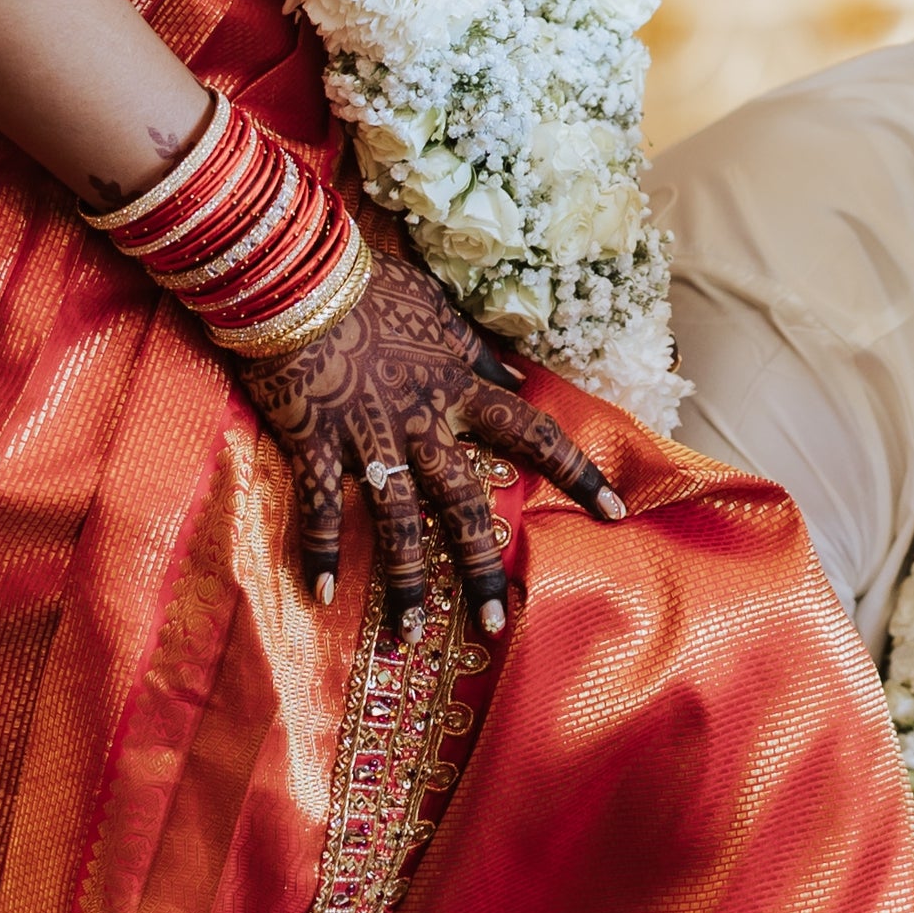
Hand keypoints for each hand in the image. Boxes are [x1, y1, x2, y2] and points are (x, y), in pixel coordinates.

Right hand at [227, 231, 624, 637]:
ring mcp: (369, 438)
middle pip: (464, 505)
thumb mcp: (437, 310)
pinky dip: (320, 551)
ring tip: (409, 635)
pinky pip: (320, 508)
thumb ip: (476, 350)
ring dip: (405, 583)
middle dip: (481, 567)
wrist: (299, 277)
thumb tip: (516, 376)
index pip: (535, 434)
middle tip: (498, 622)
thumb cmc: (370, 286)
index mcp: (458, 387)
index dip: (577, 474)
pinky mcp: (317, 443)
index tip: (615, 512)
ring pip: (398, 524)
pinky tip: (321, 593)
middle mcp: (423, 422)